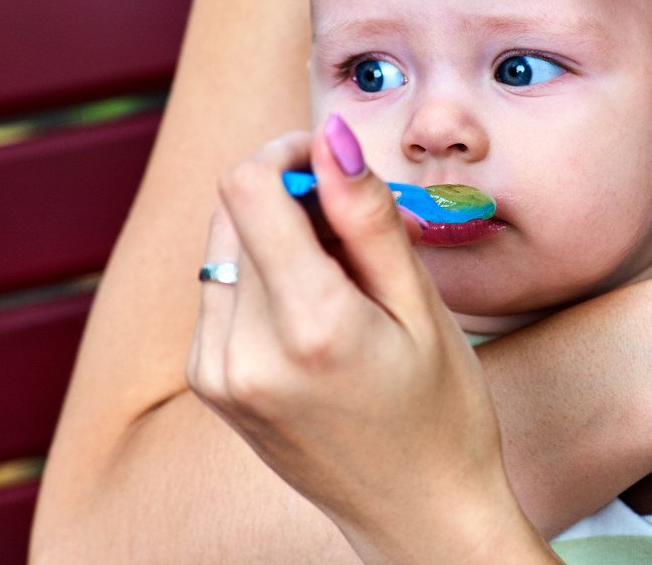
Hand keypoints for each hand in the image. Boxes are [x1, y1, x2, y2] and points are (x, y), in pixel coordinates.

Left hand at [186, 117, 557, 564]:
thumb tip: (330, 136)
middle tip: (355, 234)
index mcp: (306, 326)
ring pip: (224, 245)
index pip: (247, 188)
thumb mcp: (421, 306)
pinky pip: (219, 289)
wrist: (417, 516)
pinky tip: (313, 311)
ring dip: (274, 236)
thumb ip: (367, 216)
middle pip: (233, 210)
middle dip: (289, 197)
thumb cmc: (441, 411)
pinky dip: (261, 277)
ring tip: (340, 281)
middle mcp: (241, 350)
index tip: (334, 165)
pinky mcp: (210, 383)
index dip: (288, 153)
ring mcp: (216, 371)